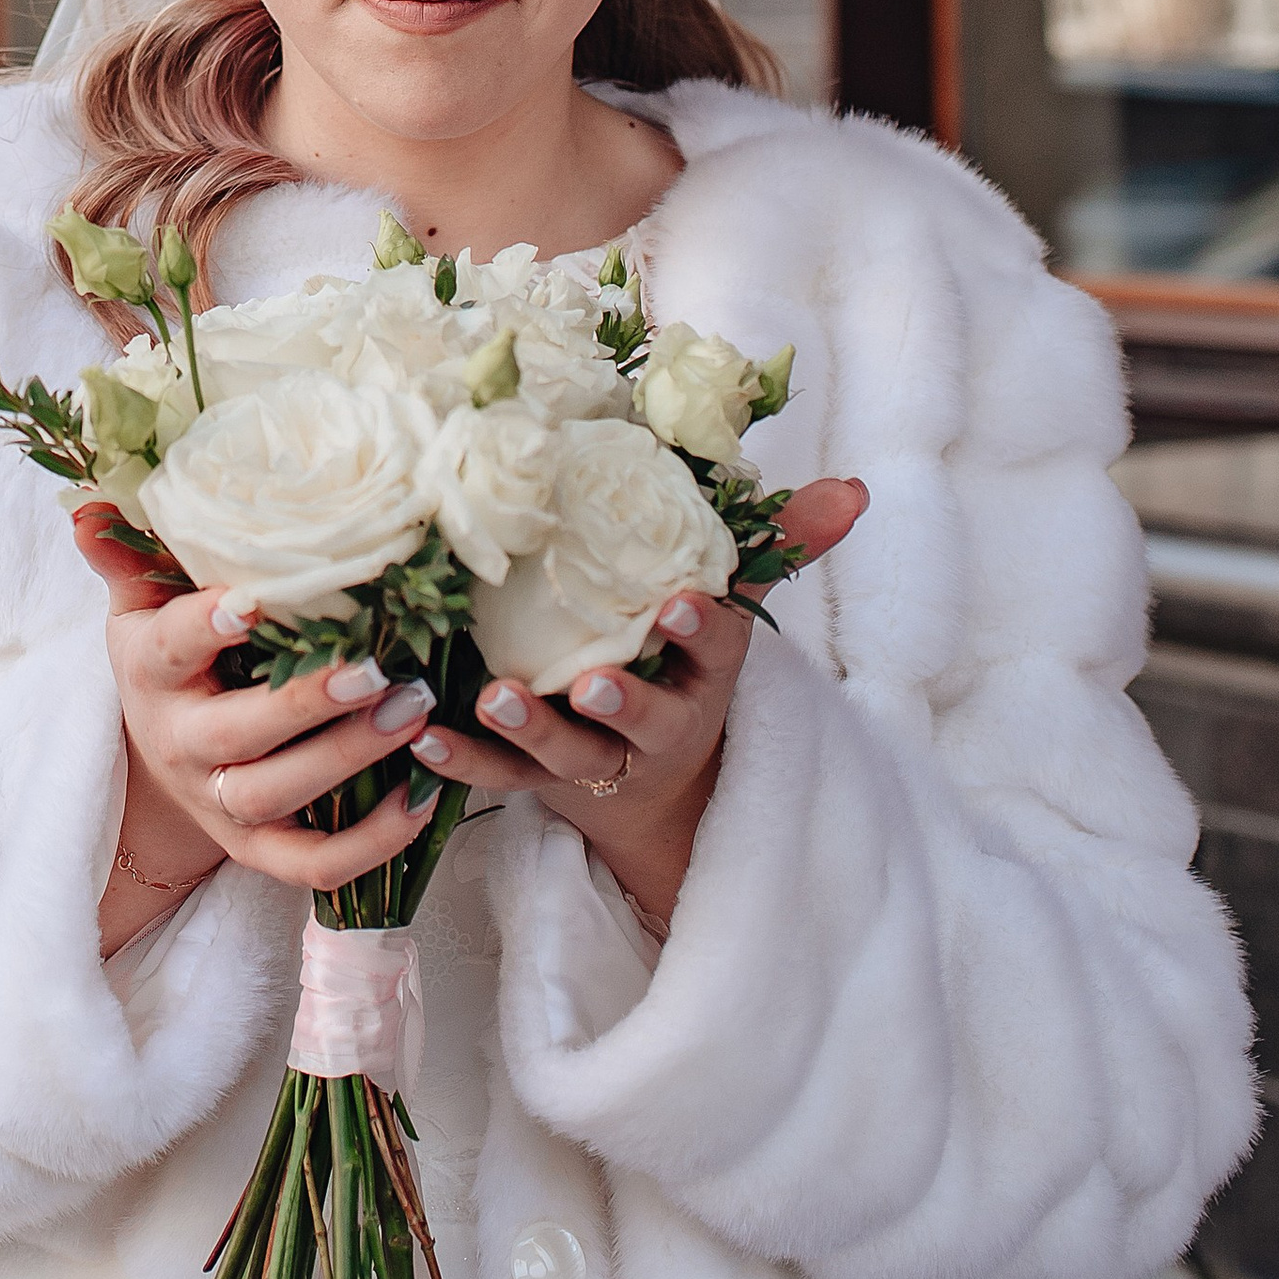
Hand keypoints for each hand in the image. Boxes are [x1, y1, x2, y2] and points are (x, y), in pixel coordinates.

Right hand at [73, 505, 440, 949]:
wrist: (158, 760)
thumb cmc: (170, 655)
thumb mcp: (142, 604)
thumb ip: (131, 555)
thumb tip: (94, 504)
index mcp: (151, 672)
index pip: (171, 649)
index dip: (207, 628)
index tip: (255, 601)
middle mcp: (180, 744)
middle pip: (237, 734)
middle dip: (306, 704)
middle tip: (375, 667)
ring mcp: (218, 803)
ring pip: (276, 795)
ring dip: (348, 759)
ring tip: (413, 712)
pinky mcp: (256, 848)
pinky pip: (311, 865)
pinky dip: (369, 843)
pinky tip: (422, 799)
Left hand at [405, 477, 869, 933]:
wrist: (653, 788)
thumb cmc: (681, 663)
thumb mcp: (729, 611)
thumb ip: (776, 546)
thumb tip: (853, 490)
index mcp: (702, 673)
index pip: (715, 650)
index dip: (702, 628)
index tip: (677, 603)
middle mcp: (655, 722)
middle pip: (643, 718)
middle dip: (621, 703)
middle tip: (589, 684)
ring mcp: (595, 758)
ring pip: (567, 754)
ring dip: (530, 730)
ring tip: (492, 698)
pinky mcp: (538, 783)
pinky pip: (499, 780)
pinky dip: (462, 764)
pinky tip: (424, 739)